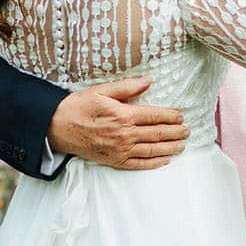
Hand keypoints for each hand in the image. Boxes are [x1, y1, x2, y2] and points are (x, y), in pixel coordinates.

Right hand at [47, 77, 188, 171]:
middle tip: (187, 131)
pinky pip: (138, 164)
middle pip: (157, 134)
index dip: (171, 116)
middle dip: (175, 132)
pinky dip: (154, 163)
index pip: (154, 116)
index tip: (181, 116)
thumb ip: (127, 87)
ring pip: (152, 150)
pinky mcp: (114, 161)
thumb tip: (149, 81)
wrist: (57, 127)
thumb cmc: (79, 106)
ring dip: (170, 148)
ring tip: (182, 145)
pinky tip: (165, 160)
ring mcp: (120, 150)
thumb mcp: (102, 91)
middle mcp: (124, 134)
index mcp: (123, 115)